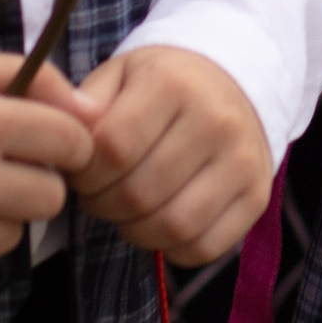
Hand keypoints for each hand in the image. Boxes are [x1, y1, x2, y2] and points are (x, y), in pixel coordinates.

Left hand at [72, 44, 274, 263]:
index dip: (85, 174)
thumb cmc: (164, 83)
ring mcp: (243, 161)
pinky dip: (172, 248)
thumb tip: (64, 131)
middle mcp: (216, 120)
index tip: (82, 172)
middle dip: (103, 205)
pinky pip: (205, 247)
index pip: (113, 149)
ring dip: (134, 231)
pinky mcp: (257, 196)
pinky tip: (161, 222)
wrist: (235, 79)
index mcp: (173, 84)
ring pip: (172, 226)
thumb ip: (85, 104)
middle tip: (99, 194)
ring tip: (127, 210)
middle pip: (138, 194)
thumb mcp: (121, 74)